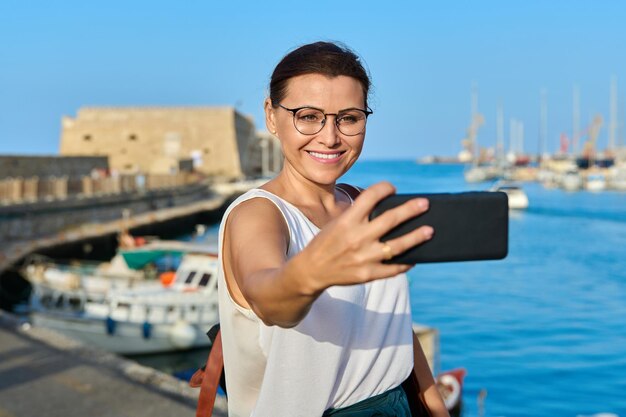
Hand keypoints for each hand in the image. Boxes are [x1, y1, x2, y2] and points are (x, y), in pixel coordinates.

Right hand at [293, 181, 433, 293]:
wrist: (311, 270)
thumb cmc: (327, 242)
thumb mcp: (337, 223)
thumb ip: (359, 215)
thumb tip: (390, 210)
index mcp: (347, 221)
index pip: (370, 196)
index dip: (384, 188)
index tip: (393, 188)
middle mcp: (356, 237)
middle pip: (390, 219)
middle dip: (410, 210)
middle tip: (425, 203)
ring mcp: (363, 257)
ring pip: (397, 246)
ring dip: (416, 237)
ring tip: (429, 230)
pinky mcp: (367, 274)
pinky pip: (393, 268)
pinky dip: (406, 262)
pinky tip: (416, 257)